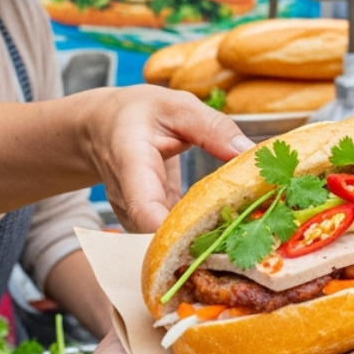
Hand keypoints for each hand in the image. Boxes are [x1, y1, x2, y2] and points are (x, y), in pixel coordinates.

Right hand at [78, 86, 254, 231]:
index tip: (213, 240)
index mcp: (132, 165)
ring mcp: (134, 219)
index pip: (145, 209)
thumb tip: (249, 151)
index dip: (174, 233)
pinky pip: (173, 241)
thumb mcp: (176, 107)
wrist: (102, 129)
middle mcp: (128, 202)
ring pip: (168, 246)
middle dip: (203, 245)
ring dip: (206, 245)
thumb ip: (212, 127)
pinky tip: (232, 231)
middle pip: (160, 239)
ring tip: (247, 237)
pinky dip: (201, 239)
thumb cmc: (139, 114)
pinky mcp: (147, 228)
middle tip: (250, 241)